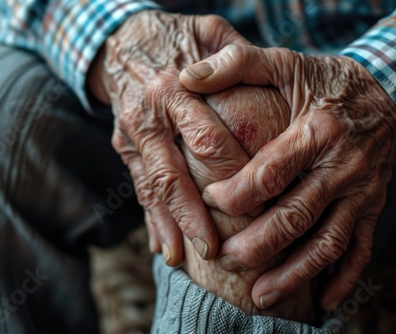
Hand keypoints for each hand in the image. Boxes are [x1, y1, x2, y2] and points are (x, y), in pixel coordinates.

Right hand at [87, 11, 250, 264]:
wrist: (120, 42)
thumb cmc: (175, 37)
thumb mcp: (208, 34)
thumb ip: (236, 59)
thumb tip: (275, 83)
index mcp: (173, 88)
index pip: (206, 140)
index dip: (230, 176)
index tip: (255, 204)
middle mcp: (148, 115)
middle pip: (173, 175)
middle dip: (193, 216)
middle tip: (215, 251)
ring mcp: (130, 134)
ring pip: (151, 188)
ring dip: (168, 225)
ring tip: (181, 259)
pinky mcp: (122, 147)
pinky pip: (137, 186)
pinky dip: (149, 217)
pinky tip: (161, 245)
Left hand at [179, 45, 395, 310]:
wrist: (384, 94)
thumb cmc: (324, 81)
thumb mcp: (284, 64)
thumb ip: (236, 65)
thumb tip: (187, 76)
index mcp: (317, 132)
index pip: (271, 172)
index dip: (237, 192)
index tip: (210, 201)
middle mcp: (342, 167)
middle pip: (297, 215)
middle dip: (259, 244)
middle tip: (226, 261)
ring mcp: (360, 192)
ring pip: (327, 241)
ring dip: (294, 272)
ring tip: (261, 295)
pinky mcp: (371, 207)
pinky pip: (360, 247)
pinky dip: (344, 277)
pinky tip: (324, 300)